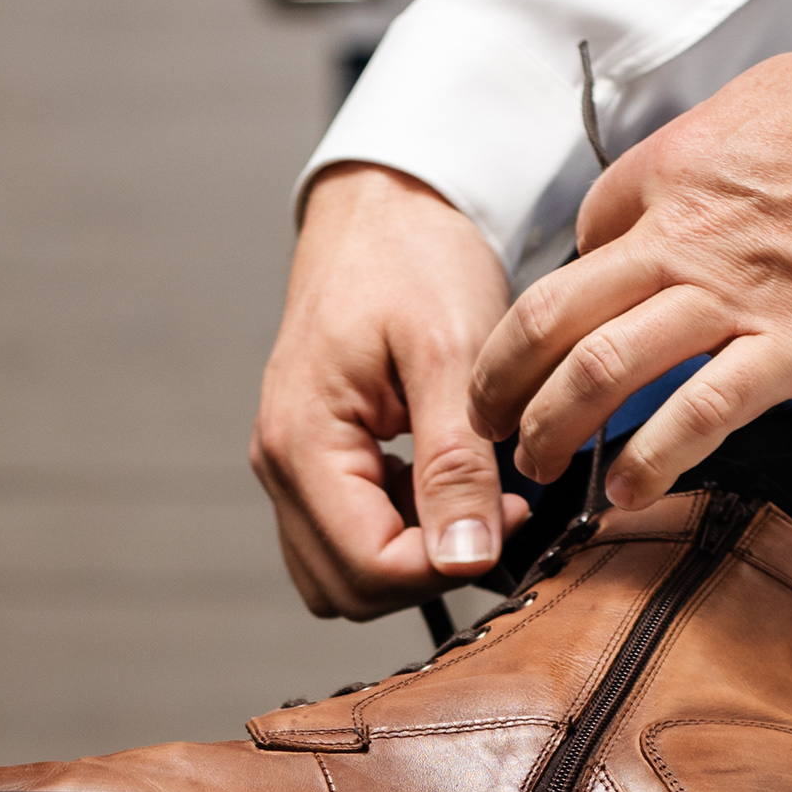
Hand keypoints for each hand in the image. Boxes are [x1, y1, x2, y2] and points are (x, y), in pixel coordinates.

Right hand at [250, 163, 528, 620]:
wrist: (386, 204)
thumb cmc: (413, 255)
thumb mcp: (451, 353)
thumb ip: (455, 464)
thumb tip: (466, 559)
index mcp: (301, 440)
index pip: (366, 566)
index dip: (444, 565)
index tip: (510, 517)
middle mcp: (281, 464)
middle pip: (347, 587)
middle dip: (429, 571)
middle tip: (499, 513)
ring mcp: (291, 465)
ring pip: (343, 574)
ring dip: (413, 558)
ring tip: (473, 496)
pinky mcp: (314, 461)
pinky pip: (347, 536)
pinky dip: (401, 532)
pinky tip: (446, 482)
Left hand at [469, 44, 791, 510]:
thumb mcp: (764, 100)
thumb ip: (710, 148)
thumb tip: (688, 180)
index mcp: (670, 171)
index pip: (583, 240)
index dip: (565, 293)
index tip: (565, 331)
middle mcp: (681, 236)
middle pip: (552, 314)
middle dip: (503, 377)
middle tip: (489, 418)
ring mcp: (731, 296)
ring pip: (600, 368)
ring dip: (552, 427)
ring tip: (537, 466)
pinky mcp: (791, 347)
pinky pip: (697, 415)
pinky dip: (651, 462)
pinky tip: (627, 495)